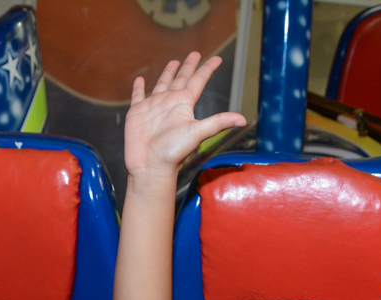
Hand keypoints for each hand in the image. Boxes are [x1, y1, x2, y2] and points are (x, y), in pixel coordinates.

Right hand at [124, 52, 245, 178]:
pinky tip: (139, 80)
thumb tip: (243, 120)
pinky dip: (138, 88)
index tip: (217, 59)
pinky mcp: (137, 112)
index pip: (198, 81)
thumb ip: (218, 122)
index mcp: (184, 104)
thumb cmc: (174, 151)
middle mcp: (170, 102)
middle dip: (188, 66)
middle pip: (181, 79)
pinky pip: (138, 96)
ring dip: (167, 73)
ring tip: (173, 62)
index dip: (207, 69)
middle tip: (195, 53)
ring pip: (162, 84)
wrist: (150, 165)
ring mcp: (153, 106)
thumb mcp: (198, 132)